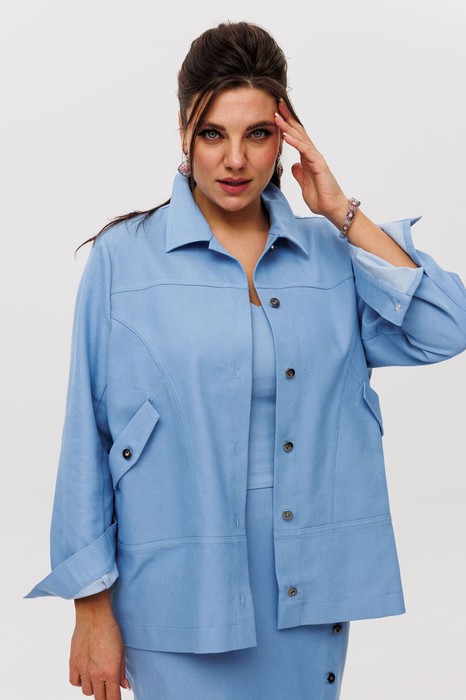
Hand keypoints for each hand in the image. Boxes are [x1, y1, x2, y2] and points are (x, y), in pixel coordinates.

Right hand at [69, 591, 129, 698]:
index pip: (113, 699)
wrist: (94, 616)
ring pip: (87, 692)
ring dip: (93, 688)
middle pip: (99, 698)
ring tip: (97, 677)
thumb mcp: (121, 651)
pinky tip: (85, 674)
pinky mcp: (73, 663)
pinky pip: (74, 682)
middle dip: (105, 695)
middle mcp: (96, 674)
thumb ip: (122, 672)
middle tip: (108, 688)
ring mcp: (83, 669)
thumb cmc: (110, 630)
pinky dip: (80, 681)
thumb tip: (124, 687)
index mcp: (110, 672)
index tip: (116, 698)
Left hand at [274, 100, 348, 225]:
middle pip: (298, 132)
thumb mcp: (304, 184)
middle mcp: (312, 155)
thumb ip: (299, 173)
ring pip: (301, 138)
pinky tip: (286, 136)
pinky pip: (305, 151)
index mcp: (307, 158)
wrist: (332, 208)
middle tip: (277, 104)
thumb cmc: (321, 198)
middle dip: (288, 118)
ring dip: (288, 127)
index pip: (296, 137)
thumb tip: (293, 165)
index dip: (286, 125)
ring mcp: (316, 158)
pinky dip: (296, 143)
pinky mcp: (319, 165)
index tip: (276, 113)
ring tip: (277, 116)